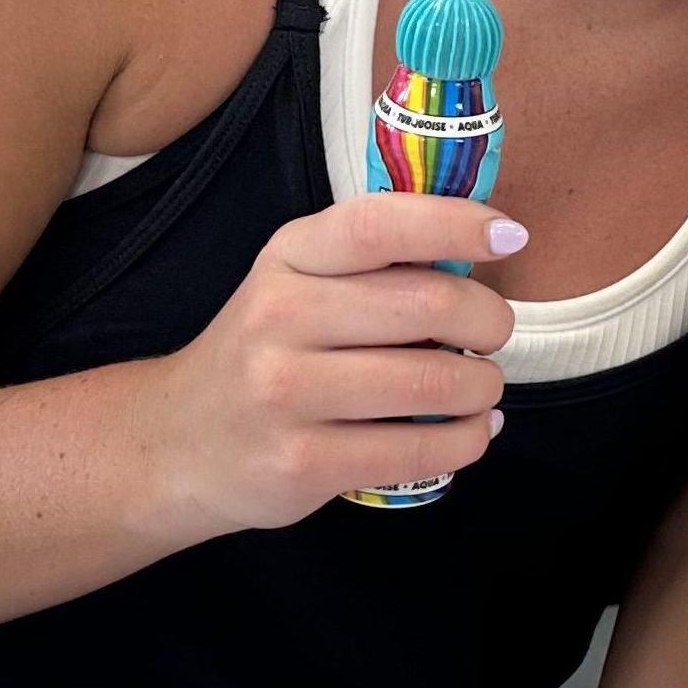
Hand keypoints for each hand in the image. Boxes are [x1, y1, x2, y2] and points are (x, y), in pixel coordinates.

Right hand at [145, 193, 515, 534]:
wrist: (177, 443)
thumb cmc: (268, 351)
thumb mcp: (298, 281)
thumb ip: (373, 261)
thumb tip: (486, 243)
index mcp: (288, 257)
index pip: (379, 225)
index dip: (456, 224)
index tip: (511, 235)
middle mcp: (280, 317)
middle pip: (428, 303)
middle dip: (488, 319)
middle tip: (493, 334)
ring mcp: (287, 394)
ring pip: (433, 381)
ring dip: (484, 386)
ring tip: (481, 388)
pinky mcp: (302, 463)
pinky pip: (417, 449)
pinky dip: (468, 440)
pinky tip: (470, 432)